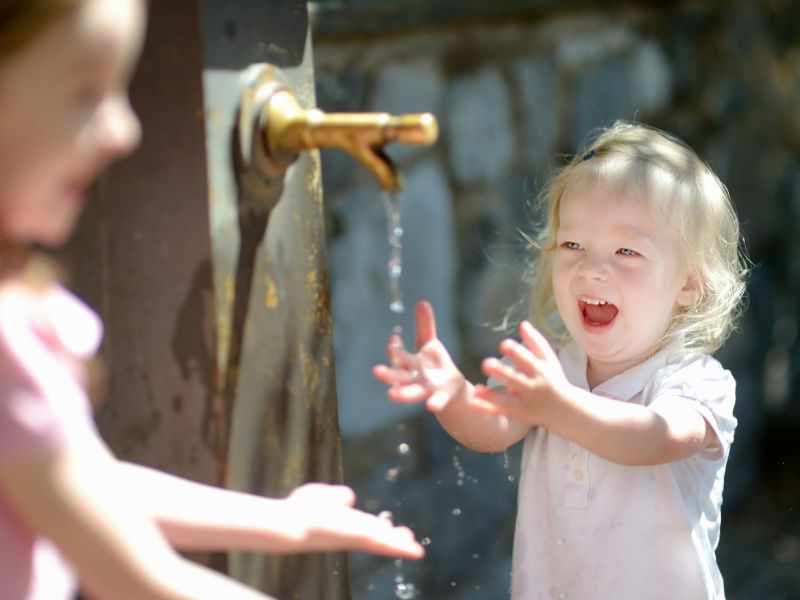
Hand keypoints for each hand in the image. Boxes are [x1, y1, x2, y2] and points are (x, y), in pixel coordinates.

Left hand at [284, 483, 423, 558]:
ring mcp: (356, 537)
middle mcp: (352, 533)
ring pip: (382, 543)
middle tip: (412, 544)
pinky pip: (383, 542)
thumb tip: (350, 498)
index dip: (383, 530)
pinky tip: (412, 548)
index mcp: (345, 524)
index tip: (397, 531)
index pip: (369, 529)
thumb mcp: (323, 496)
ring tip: (416, 551)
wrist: (290, 524)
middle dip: (395, 542)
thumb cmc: (299, 511)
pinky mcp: (359, 537)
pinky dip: (398, 546)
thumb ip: (337, 495)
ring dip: (399, 546)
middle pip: (378, 539)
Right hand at [372, 301, 464, 411]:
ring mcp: (426, 389)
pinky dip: (435, 403)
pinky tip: (431, 407)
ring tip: (390, 396)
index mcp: (410, 363)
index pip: (398, 356)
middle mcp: (414, 378)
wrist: (452, 388)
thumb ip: (424, 326)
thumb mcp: (429, 344)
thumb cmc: (434, 365)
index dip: (395, 349)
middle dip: (388, 374)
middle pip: (399, 376)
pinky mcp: (441, 397)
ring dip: (401, 394)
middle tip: (376, 371)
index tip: (393, 341)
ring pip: (411, 392)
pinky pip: (437, 401)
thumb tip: (422, 301)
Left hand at [472, 321, 569, 424]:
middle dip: (502, 373)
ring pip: (507, 400)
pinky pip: (501, 412)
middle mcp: (533, 387)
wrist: (568, 411)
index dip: (516, 352)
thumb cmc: (555, 379)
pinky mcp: (519, 415)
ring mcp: (526, 403)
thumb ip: (535, 342)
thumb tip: (522, 323)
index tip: (503, 344)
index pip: (528, 360)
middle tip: (485, 364)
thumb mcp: (549, 360)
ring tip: (476, 390)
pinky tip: (473, 403)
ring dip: (491, 395)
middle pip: (516, 380)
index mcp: (541, 371)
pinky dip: (487, 409)